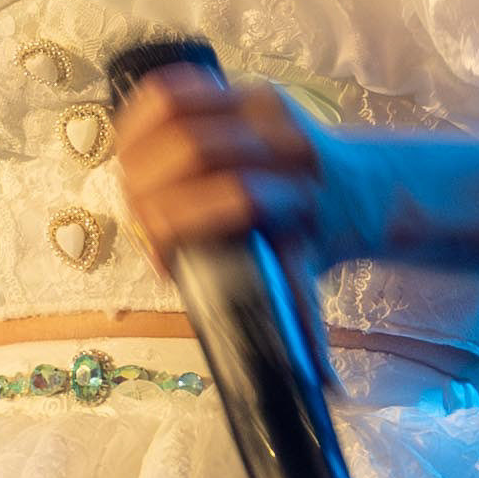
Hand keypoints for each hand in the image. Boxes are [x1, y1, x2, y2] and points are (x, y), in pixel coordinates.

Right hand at [111, 64, 377, 363]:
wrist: (347, 189)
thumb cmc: (308, 244)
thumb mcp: (303, 285)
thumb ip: (300, 325)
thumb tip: (324, 389)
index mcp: (296, 196)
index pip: (233, 195)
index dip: (181, 229)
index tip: (164, 260)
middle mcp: (283, 144)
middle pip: (191, 148)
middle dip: (154, 191)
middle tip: (146, 222)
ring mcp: (264, 111)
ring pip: (177, 114)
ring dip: (142, 154)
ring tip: (137, 186)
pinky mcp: (243, 91)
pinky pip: (173, 88)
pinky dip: (142, 115)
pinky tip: (132, 145)